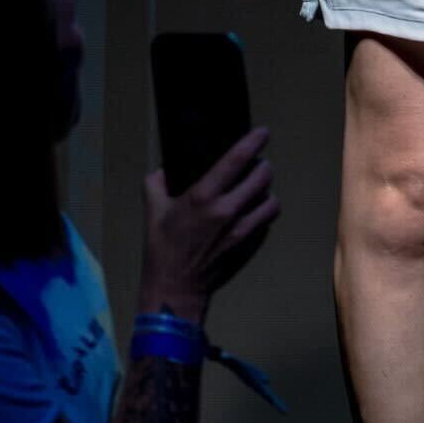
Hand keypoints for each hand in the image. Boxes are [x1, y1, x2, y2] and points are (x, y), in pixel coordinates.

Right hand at [137, 126, 280, 322]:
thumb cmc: (162, 249)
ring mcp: (241, 229)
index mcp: (203, 196)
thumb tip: (163, 169)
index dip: (253, 141)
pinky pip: (267, 220)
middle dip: (263, 165)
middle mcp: (227, 210)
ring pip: (271, 199)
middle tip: (258, 164)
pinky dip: (264, 212)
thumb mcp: (152, 211)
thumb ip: (155, 183)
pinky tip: (254, 210)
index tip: (262, 132)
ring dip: (267, 190)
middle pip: (262, 176)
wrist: (176, 289)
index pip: (236, 159)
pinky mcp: (248, 244)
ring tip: (258, 188)